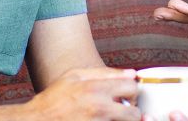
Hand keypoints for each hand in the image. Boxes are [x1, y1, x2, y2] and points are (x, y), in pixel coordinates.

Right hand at [20, 67, 138, 119]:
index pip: (132, 87)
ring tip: (112, 117)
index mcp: (96, 89)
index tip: (126, 95)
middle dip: (132, 111)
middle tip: (122, 110)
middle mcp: (100, 108)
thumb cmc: (53, 99)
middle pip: (135, 113)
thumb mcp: (74, 76)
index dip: (132, 91)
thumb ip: (104, 72)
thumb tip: (131, 73)